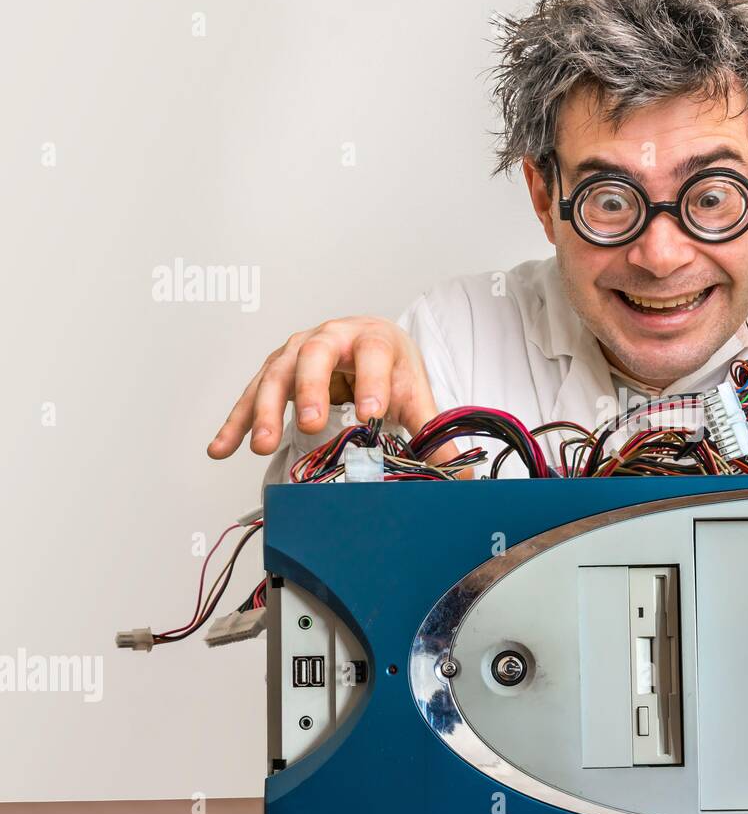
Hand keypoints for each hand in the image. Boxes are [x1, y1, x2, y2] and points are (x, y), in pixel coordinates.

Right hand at [207, 316, 448, 460]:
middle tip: (311, 424)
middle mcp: (330, 337)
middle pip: (313, 355)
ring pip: (275, 375)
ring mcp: (296, 351)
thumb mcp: (415, 392)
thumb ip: (432, 431)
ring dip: (264, 410)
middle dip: (310, 390)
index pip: (373, 354)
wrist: (372, 341)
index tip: (370, 412)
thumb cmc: (392, 366)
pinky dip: (236, 422)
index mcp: (373, 339)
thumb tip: (460, 476)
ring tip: (261, 447)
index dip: (371, 381)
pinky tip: (221, 448)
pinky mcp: (275, 371)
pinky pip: (251, 396)